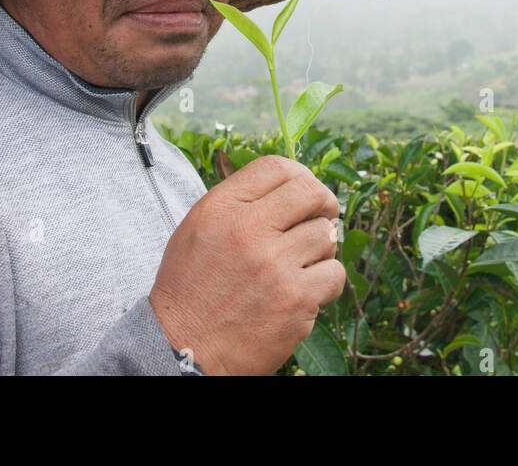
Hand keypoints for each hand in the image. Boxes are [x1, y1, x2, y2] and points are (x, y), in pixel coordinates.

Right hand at [148, 155, 345, 374]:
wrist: (183, 349)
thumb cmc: (192, 289)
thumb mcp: (199, 229)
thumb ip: (239, 202)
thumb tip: (289, 186)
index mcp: (221, 208)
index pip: (276, 167)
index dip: (299, 174)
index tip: (305, 192)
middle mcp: (247, 230)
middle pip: (311, 192)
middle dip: (324, 203)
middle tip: (324, 216)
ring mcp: (274, 265)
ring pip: (326, 235)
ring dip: (321, 248)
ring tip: (301, 264)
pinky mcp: (295, 299)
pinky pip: (334, 274)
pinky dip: (326, 282)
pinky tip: (306, 290)